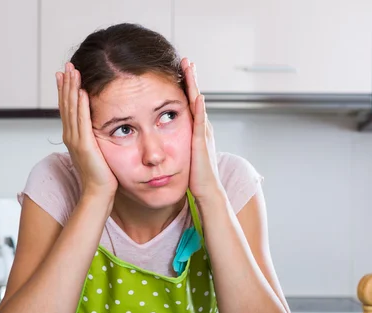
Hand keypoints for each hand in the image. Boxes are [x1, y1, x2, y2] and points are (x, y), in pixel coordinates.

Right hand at [56, 63, 117, 198]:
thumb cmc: (102, 176)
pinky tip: (81, 91)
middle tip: (67, 65)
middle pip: (66, 104)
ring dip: (71, 88)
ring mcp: (75, 140)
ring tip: (72, 71)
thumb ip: (95, 138)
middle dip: (66, 84)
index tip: (64, 74)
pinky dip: (80, 105)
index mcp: (73, 136)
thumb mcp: (97, 151)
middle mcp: (70, 136)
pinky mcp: (84, 145)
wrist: (98, 193)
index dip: (65, 90)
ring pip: (71, 109)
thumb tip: (99, 129)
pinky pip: (81, 121)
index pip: (67, 108)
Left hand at [181, 58, 222, 200]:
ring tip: (190, 69)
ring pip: (199, 104)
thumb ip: (177, 144)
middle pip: (196, 98)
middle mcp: (202, 128)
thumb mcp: (183, 155)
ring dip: (195, 86)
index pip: (190, 104)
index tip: (180, 71)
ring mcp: (204, 134)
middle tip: (186, 61)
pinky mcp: (202, 143)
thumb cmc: (195, 177)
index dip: (186, 87)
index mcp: (196, 131)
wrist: (207, 191)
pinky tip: (197, 96)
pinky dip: (199, 108)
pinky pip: (201, 122)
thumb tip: (164, 141)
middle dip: (191, 79)